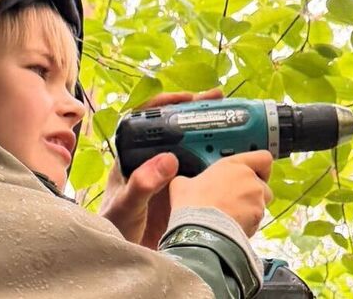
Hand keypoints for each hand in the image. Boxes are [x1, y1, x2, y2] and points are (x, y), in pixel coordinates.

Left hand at [100, 89, 223, 247]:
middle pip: (177, 128)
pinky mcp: (184, 190)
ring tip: (235, 123)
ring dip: (213, 134)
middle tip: (220, 100)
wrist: (126, 255)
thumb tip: (167, 160)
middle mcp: (153, 160)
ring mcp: (170, 175)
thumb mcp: (127, 206)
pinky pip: (203, 169)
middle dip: (199, 112)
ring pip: (193, 146)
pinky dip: (219, 162)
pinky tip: (236, 160)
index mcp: (134, 156)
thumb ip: (142, 184)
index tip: (188, 98)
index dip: (167, 104)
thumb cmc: (116, 227)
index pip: (149, 119)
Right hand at [169, 150, 273, 236]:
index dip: (261, 167)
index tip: (255, 173)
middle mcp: (249, 180)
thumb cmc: (192, 205)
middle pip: (262, 185)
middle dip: (252, 194)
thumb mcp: (181, 185)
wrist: (201, 230)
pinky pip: (257, 221)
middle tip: (235, 202)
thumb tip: (184, 184)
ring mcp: (256, 200)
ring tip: (231, 218)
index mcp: (233, 165)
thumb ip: (189, 180)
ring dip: (250, 210)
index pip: (262, 158)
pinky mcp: (258, 218)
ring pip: (261, 205)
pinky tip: (232, 228)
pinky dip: (248, 224)